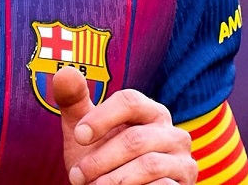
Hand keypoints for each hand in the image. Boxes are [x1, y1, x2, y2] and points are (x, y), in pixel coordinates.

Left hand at [53, 67, 196, 184]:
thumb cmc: (101, 158)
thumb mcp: (84, 131)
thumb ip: (73, 101)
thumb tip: (65, 73)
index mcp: (149, 111)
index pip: (129, 101)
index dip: (101, 117)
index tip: (77, 136)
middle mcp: (172, 132)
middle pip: (135, 138)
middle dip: (100, 159)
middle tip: (76, 175)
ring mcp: (182, 161)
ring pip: (148, 165)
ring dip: (113, 180)